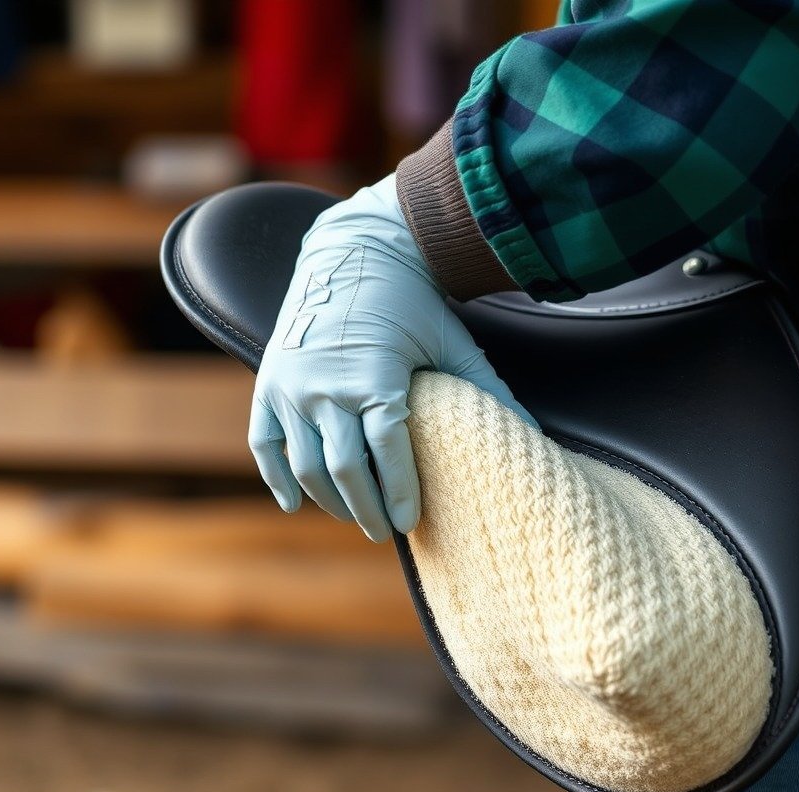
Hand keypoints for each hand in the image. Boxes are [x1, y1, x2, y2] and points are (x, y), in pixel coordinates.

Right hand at [249, 174, 534, 541]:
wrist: (356, 251)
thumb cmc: (412, 302)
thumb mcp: (452, 343)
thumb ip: (487, 391)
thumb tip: (533, 434)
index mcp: (375, 377)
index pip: (387, 453)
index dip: (399, 493)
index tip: (411, 524)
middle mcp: (326, 386)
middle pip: (345, 469)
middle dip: (367, 509)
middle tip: (385, 532)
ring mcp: (291, 386)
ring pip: (306, 465)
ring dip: (330, 500)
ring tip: (354, 516)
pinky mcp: (270, 383)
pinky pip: (265, 444)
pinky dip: (276, 478)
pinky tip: (294, 504)